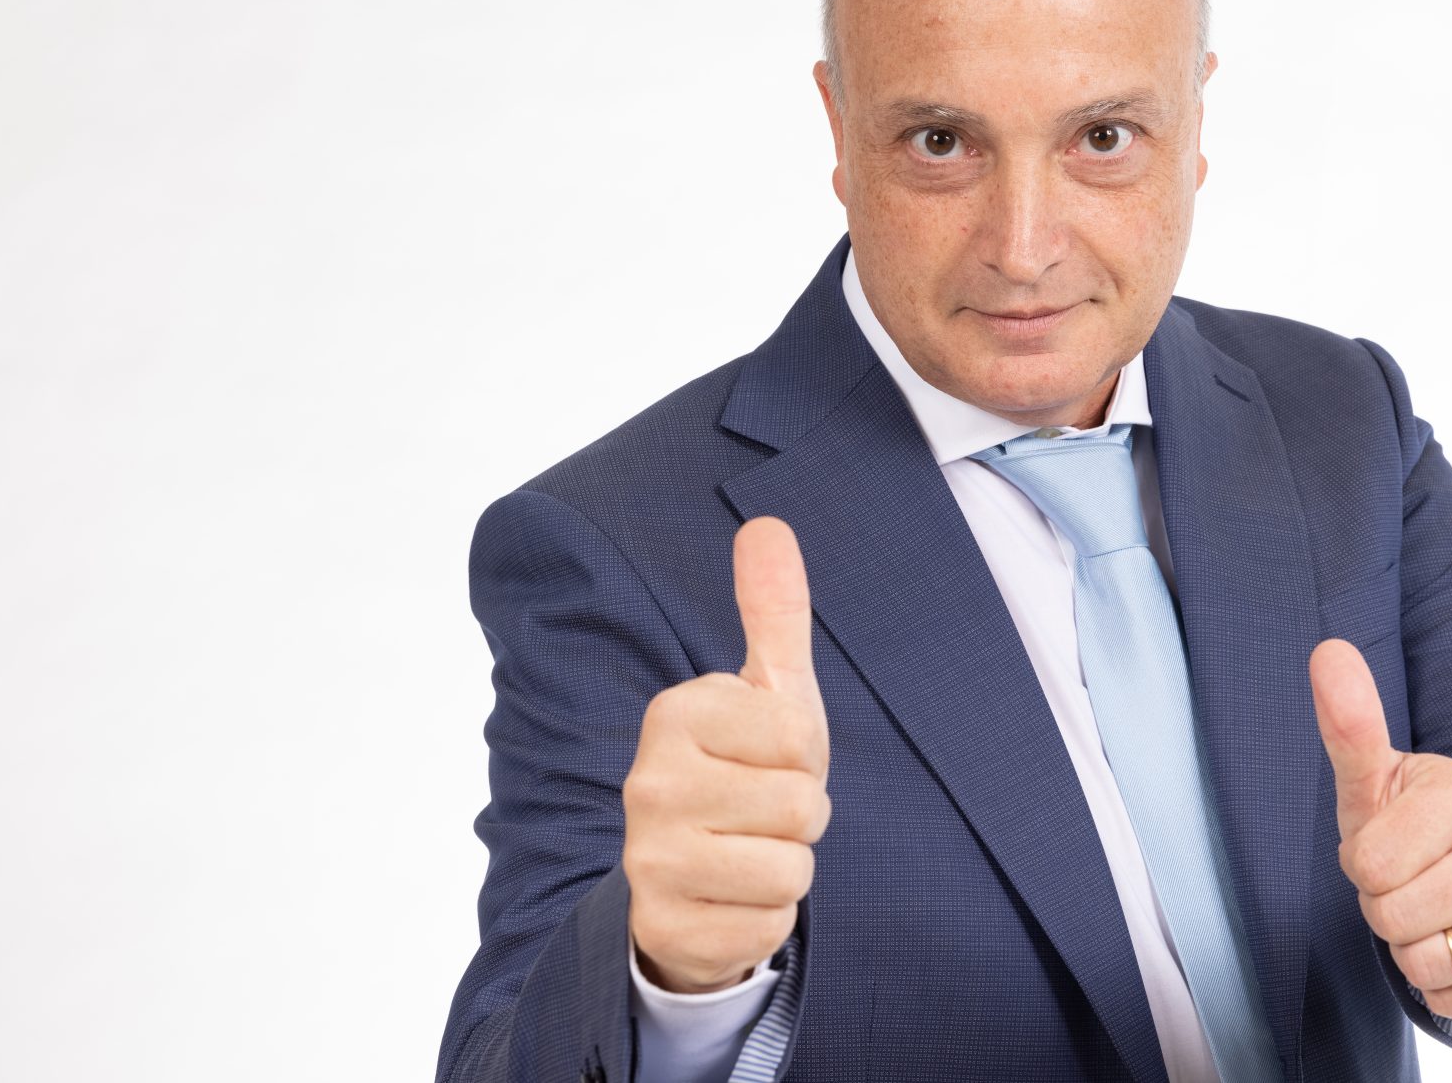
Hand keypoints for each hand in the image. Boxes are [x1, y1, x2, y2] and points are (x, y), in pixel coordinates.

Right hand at [623, 517, 832, 992]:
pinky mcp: (664, 928)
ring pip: (790, 871)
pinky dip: (766, 919)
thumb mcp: (767, 691)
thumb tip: (769, 523)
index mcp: (675, 714)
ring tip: (748, 852)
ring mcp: (648, 859)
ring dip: (787, 869)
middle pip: (801, 808)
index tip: (766, 760)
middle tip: (760, 813)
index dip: (803, 757)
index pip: (799, 737)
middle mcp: (648, 783)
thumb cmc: (744, 771)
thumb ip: (772, 610)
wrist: (692, 877)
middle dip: (800, 818)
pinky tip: (730, 898)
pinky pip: (769, 925)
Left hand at [1309, 638, 1451, 1019]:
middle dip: (1383, 907)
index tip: (1387, 846)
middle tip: (1409, 882)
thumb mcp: (1380, 778)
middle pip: (1393, 917)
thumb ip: (1350, 723)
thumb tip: (1327, 648)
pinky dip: (1442, 986)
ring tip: (1431, 913)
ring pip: (1424, 964)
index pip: (1371, 863)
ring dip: (1409, 949)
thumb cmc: (1418, 823)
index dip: (1364, 863)